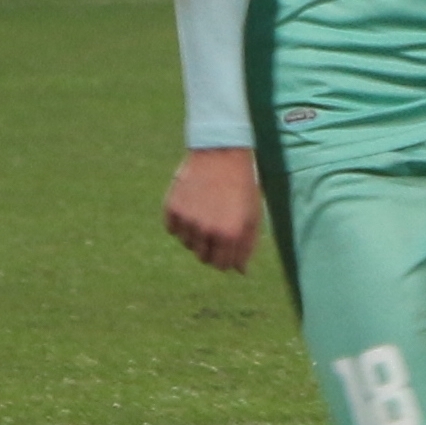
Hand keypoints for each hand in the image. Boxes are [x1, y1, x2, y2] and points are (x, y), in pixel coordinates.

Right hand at [163, 147, 261, 271]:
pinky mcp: (172, 209)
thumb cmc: (241, 184)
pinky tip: (192, 204)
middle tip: (217, 227)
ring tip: (207, 210)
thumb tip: (241, 272)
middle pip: (203, 258)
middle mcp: (207, 231)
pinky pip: (172, 229)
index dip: (226, 257)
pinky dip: (180, 222)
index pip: (222, 265)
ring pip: (187, 243)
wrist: (221, 152)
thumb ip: (248, 245)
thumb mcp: (252, 214)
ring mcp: (188, 220)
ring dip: (196, 234)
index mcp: (230, 234)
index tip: (228, 244)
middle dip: (211, 248)